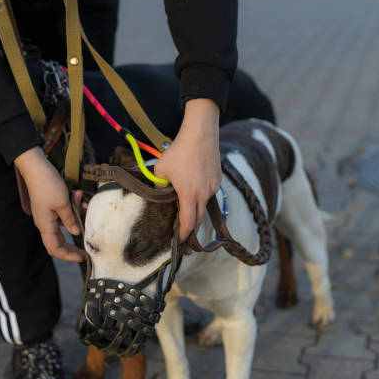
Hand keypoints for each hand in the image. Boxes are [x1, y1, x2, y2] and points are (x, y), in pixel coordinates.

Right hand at [14, 147, 85, 261]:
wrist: (36, 167)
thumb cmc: (47, 184)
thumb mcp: (63, 203)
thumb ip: (70, 219)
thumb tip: (76, 233)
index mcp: (46, 225)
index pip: (55, 248)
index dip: (69, 256)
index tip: (83, 257)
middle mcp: (46, 223)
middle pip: (61, 241)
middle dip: (75, 244)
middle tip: (89, 248)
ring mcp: (48, 214)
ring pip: (67, 224)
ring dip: (77, 216)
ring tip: (83, 204)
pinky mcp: (52, 206)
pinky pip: (66, 212)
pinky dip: (74, 207)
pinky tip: (79, 195)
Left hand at [154, 98, 220, 241]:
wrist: (200, 133)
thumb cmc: (179, 150)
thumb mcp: (161, 170)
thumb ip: (160, 186)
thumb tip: (161, 194)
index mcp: (189, 194)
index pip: (188, 223)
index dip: (183, 236)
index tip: (178, 245)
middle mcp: (204, 194)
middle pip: (199, 219)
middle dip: (192, 233)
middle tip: (187, 244)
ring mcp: (213, 187)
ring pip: (204, 205)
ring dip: (197, 212)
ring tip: (189, 216)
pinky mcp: (218, 179)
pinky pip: (209, 193)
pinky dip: (201, 196)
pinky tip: (195, 188)